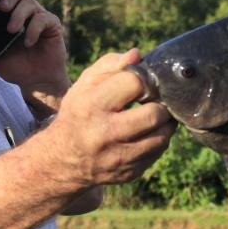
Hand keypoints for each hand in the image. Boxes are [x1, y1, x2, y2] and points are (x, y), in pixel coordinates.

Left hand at [0, 0, 68, 116]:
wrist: (34, 82)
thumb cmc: (12, 65)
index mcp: (8, 11)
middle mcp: (24, 10)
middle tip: (2, 8)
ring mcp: (39, 16)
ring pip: (30, 2)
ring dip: (19, 15)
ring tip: (12, 31)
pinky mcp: (52, 25)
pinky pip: (43, 18)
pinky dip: (34, 28)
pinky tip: (28, 42)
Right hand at [42, 50, 175, 186]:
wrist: (63, 158)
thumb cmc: (79, 113)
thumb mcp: (85, 85)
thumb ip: (111, 65)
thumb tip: (138, 55)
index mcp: (92, 106)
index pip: (135, 83)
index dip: (143, 80)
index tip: (142, 83)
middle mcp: (105, 134)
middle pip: (154, 114)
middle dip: (159, 104)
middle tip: (154, 101)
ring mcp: (118, 157)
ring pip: (162, 136)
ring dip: (164, 123)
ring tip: (154, 116)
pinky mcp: (129, 173)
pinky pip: (158, 153)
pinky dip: (157, 140)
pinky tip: (146, 133)